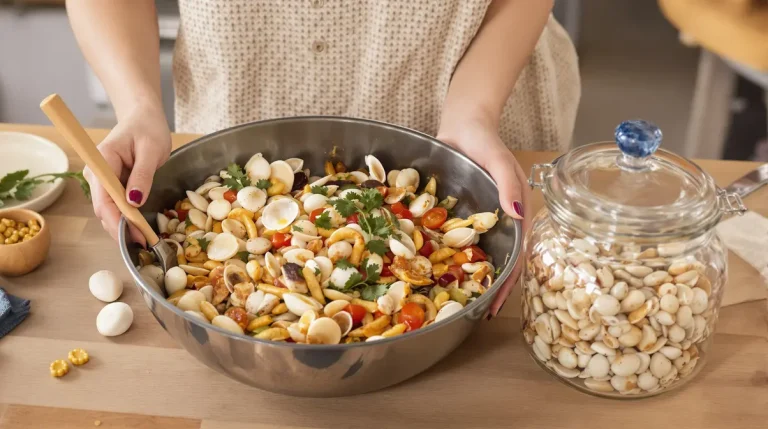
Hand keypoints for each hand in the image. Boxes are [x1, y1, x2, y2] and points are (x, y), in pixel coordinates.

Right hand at [83, 102, 170, 245]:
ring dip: (124, 227)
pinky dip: (126, 219)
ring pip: (108, 211)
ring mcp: (100, 180)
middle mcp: (95, 173)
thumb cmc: (148, 129)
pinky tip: (139, 228)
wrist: (143, 117)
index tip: (135, 236)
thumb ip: (143, 176)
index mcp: (101, 161)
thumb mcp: (151, 150)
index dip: (117, 221)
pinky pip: (115, 206)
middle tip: (145, 243)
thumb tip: (134, 202)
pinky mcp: (109, 185)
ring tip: (145, 239)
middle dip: (121, 229)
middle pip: (103, 209)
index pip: (103, 199)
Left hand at [437, 118, 531, 317]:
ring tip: (461, 302)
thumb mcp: (500, 160)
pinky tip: (438, 271)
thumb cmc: (486, 140)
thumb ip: (509, 185)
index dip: (506, 283)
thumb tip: (516, 216)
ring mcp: (479, 220)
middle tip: (477, 314)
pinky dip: (451, 256)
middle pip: (498, 262)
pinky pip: (456, 239)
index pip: (515, 256)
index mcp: (515, 214)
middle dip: (490, 289)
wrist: (463, 124)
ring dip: (472, 277)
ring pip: (478, 254)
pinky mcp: (460, 215)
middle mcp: (499, 222)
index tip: (495, 306)